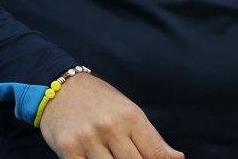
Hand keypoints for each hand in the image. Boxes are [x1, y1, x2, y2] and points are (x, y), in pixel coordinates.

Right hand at [39, 72, 184, 158]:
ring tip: (113, 157)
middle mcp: (111, 126)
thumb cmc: (99, 100)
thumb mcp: (128, 111)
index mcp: (130, 116)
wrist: (60, 87)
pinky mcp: (68, 148)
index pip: (155, 154)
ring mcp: (89, 138)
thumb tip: (177, 158)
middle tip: (129, 158)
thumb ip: (152, 138)